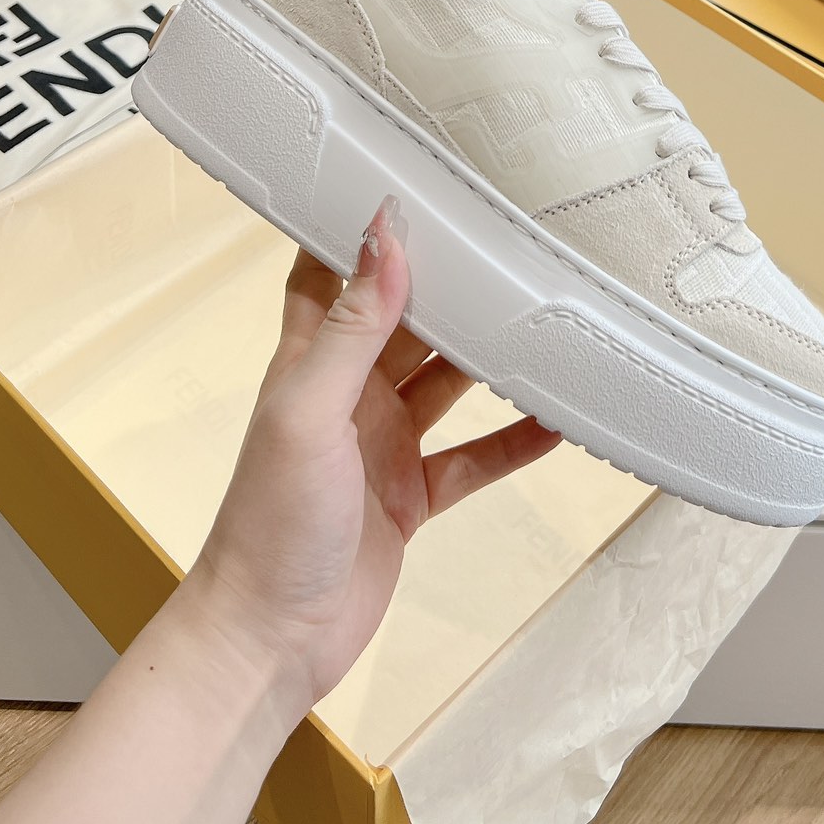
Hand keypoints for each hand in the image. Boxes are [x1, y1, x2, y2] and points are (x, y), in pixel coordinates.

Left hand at [188, 198, 560, 719]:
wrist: (270, 641)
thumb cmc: (269, 525)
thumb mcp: (309, 412)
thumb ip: (351, 327)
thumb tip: (384, 235)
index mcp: (309, 362)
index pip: (329, 272)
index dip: (361, 229)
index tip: (411, 182)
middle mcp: (347, 394)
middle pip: (405, 321)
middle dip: (449, 286)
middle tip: (508, 244)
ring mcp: (380, 445)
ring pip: (446, 384)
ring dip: (488, 358)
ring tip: (544, 322)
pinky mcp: (408, 496)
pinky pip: (470, 458)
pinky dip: (510, 442)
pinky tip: (555, 423)